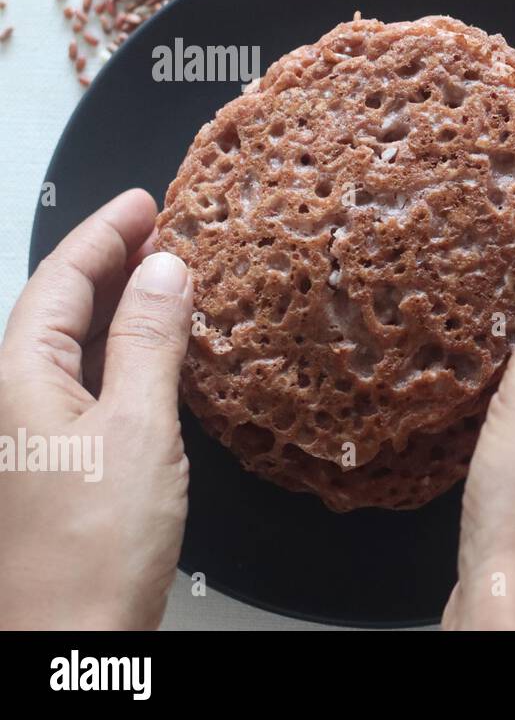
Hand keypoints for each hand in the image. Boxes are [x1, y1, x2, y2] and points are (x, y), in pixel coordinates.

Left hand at [0, 189, 192, 628]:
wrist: (69, 643)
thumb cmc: (93, 548)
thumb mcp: (138, 429)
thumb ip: (150, 343)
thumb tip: (167, 270)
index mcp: (20, 379)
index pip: (60, 279)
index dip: (104, 232)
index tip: (146, 201)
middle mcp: (16, 401)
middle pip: (60, 307)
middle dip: (111, 260)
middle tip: (164, 228)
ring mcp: (35, 435)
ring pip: (75, 346)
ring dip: (121, 306)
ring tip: (169, 276)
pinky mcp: (61, 466)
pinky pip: (89, 384)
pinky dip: (125, 354)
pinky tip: (160, 357)